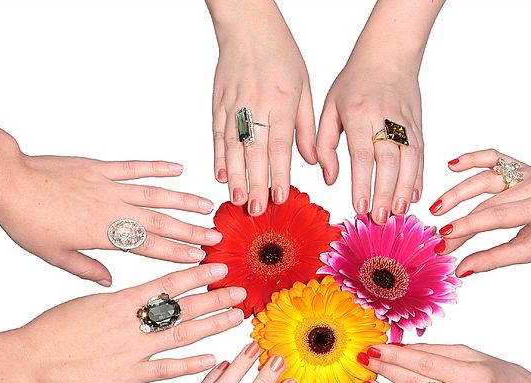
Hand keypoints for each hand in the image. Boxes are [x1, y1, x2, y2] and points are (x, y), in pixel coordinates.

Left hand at [0, 153, 218, 284]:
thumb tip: (108, 282)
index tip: (199, 257)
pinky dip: (157, 167)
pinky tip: (177, 168)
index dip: (177, 252)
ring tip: (207, 207)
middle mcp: (113, 210)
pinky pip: (134, 167)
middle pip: (161, 222)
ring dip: (183, 200)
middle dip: (191, 231)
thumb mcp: (54, 255)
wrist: (8, 181)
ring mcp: (109, 186)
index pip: (149, 246)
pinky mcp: (99, 168)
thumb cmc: (26, 221)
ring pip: (155, 194)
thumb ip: (86, 268)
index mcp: (104, 235)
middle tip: (215, 236)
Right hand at [20, 263, 245, 382]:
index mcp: (121, 300)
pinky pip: (165, 370)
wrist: (32, 360)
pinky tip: (213, 360)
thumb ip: (115, 298)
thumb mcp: (86, 302)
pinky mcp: (129, 376)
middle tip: (242, 292)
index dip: (197, 275)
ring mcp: (133, 350)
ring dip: (212, 325)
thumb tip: (128, 290)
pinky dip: (190, 365)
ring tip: (236, 317)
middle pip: (183, 307)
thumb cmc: (53, 330)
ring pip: (181, 334)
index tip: (220, 267)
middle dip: (215, 299)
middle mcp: (132, 322)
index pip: (168, 283)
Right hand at [208, 0, 316, 214]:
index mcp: (282, 101)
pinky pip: (218, 134)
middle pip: (255, 151)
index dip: (278, 173)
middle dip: (255, 183)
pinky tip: (221, 175)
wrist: (248, 25)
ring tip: (236, 200)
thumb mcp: (305, 87)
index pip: (280, 145)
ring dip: (235, 176)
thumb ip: (307, 127)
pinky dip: (218, 156)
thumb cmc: (281, 55)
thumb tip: (312, 162)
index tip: (279, 197)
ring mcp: (234, 105)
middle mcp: (256, 105)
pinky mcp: (218, 103)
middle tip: (255, 209)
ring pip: (233, 147)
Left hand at [317, 57, 422, 222]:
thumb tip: (329, 178)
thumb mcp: (330, 107)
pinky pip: (420, 155)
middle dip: (384, 192)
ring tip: (398, 212)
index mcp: (357, 113)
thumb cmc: (354, 82)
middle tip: (379, 218)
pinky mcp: (418, 125)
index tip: (359, 207)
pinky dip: (418, 177)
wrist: (389, 53)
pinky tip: (414, 196)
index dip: (362, 183)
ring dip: (404, 189)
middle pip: (388, 161)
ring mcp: (405, 122)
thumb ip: (323, 143)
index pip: (361, 154)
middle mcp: (384, 118)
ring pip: (409, 160)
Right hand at [432, 149, 530, 275]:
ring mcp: (529, 172)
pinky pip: (495, 158)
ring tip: (437, 208)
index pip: (496, 216)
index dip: (467, 227)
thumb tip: (462, 269)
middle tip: (439, 238)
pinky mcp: (523, 167)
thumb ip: (495, 259)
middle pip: (486, 202)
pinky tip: (453, 165)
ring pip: (485, 178)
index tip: (444, 241)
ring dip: (457, 193)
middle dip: (459, 222)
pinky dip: (473, 159)